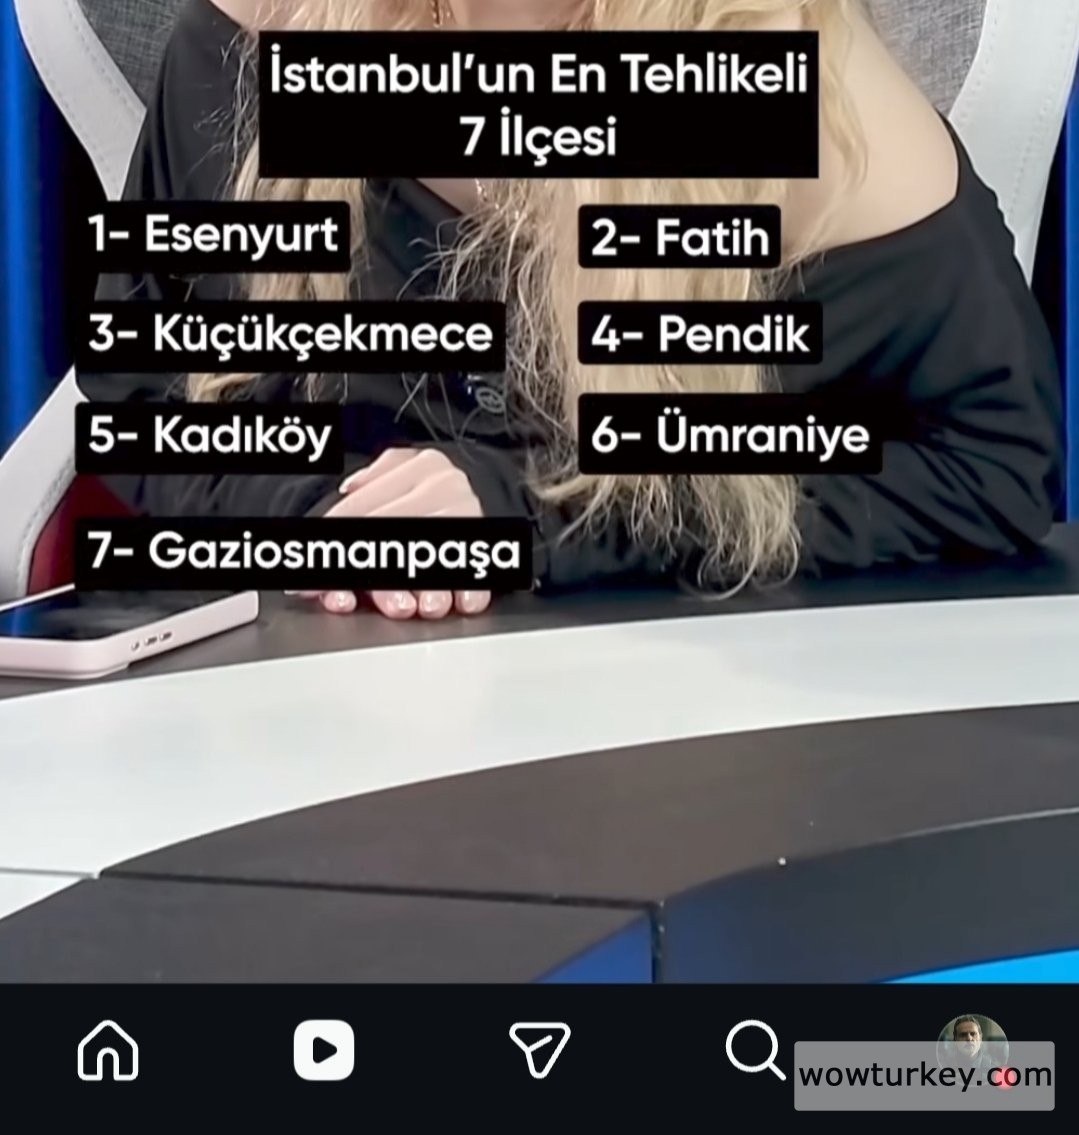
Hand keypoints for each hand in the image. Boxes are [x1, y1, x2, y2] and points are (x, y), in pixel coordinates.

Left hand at [296, 448, 492, 619]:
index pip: (362, 507)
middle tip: (334, 594)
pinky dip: (465, 588)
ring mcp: (469, 515)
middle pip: (388, 533)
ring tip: (396, 606)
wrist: (505, 486)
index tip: (307, 570)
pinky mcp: (491, 542)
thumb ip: (374, 476)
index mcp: (419, 468)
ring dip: (408, 584)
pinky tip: (455, 602)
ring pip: (427, 554)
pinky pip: (473, 568)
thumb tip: (345, 491)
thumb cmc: (446, 485)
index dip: (329, 541)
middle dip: (356, 568)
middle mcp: (444, 488)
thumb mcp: (410, 465)